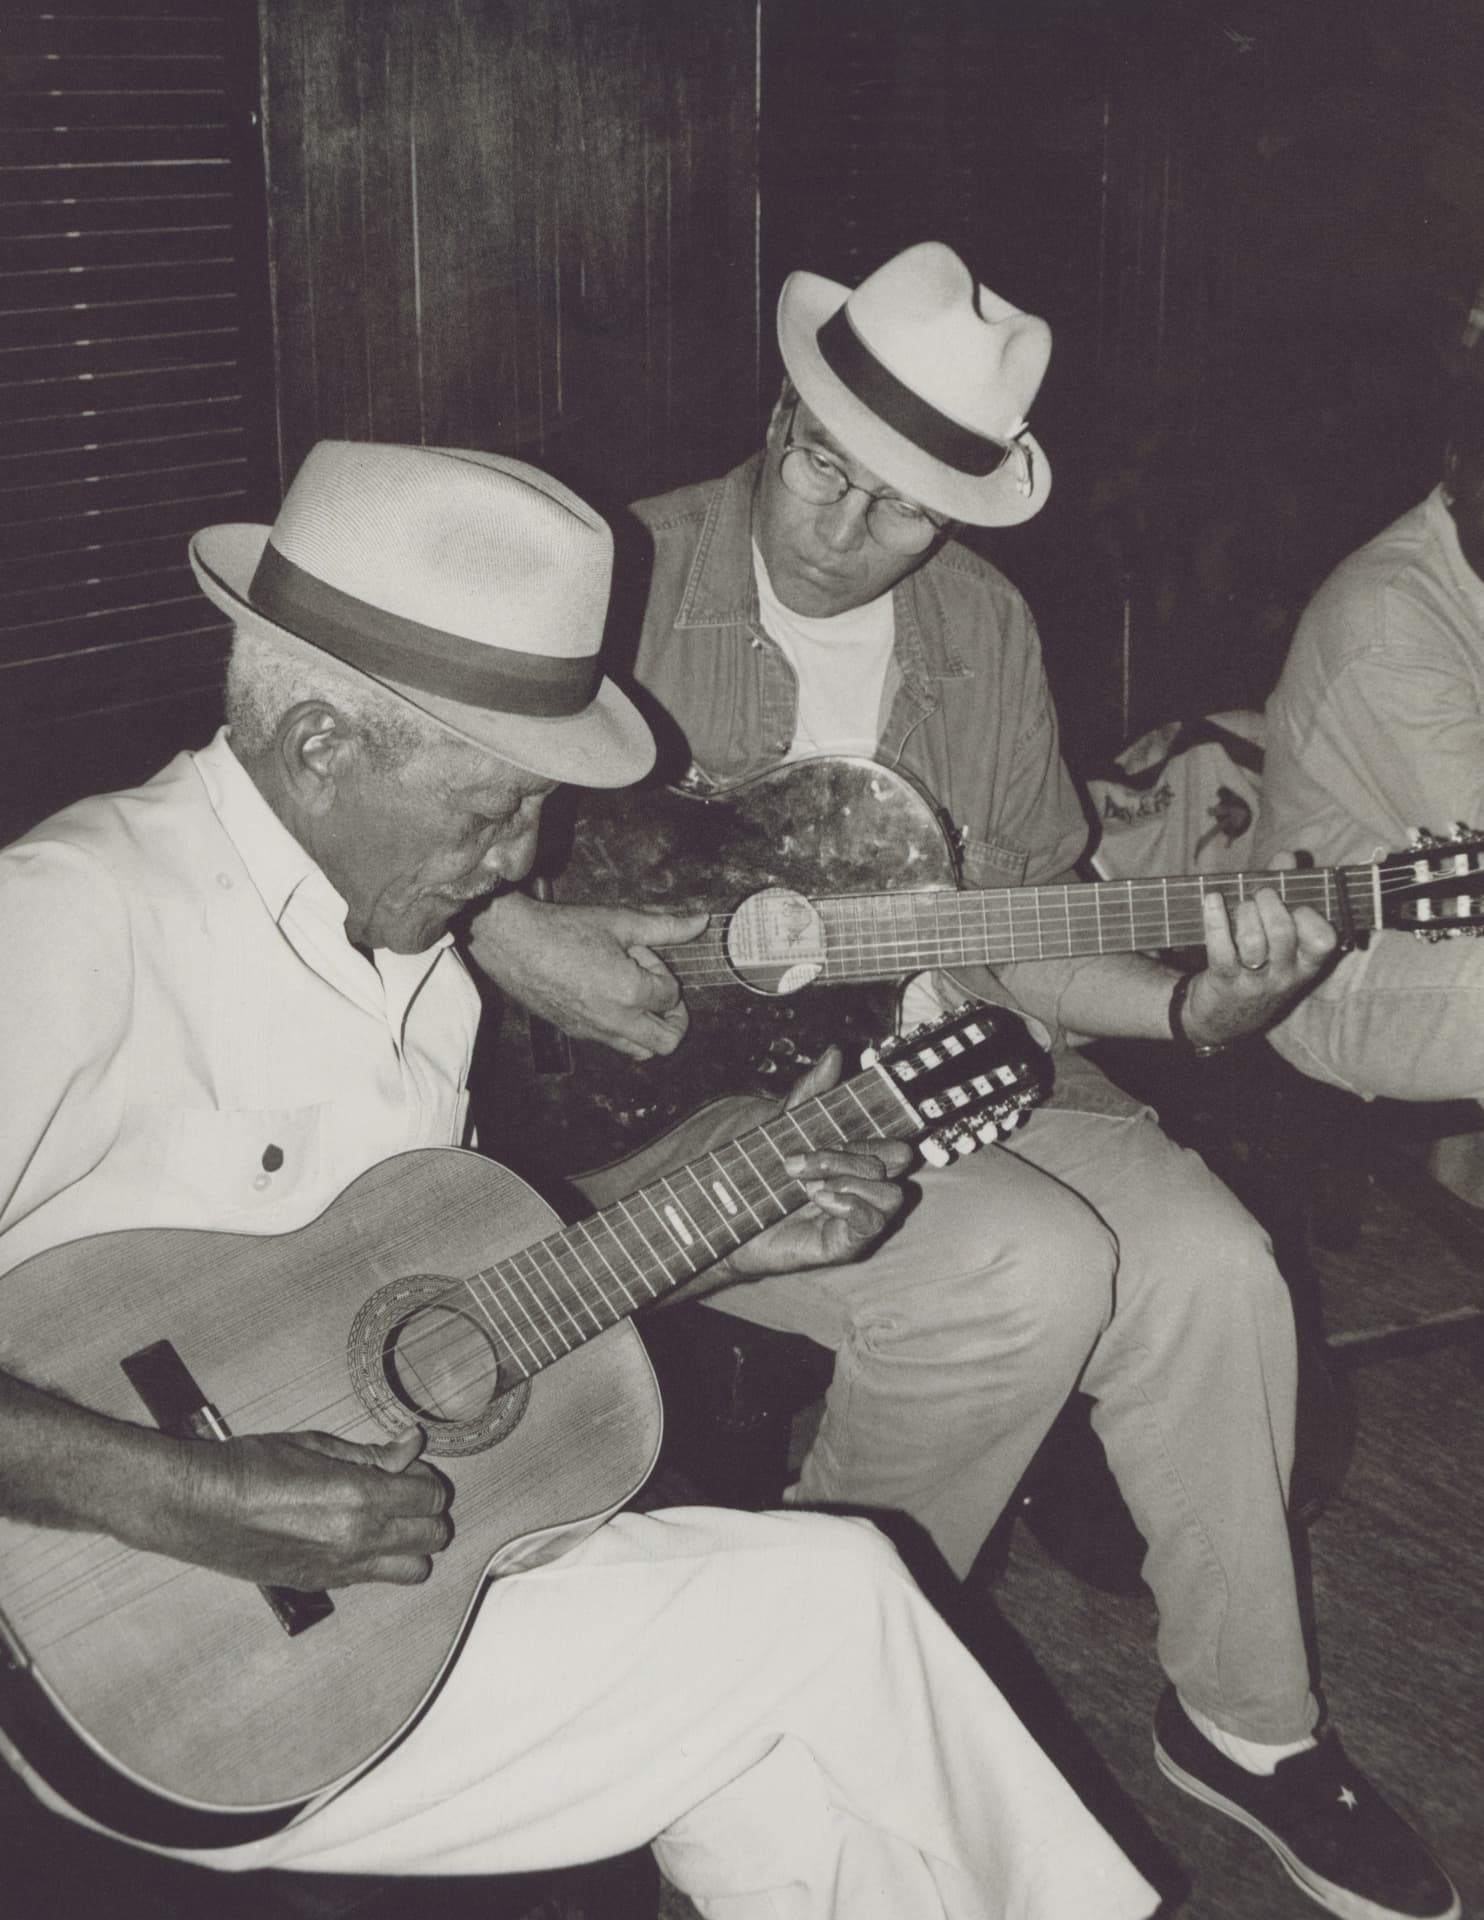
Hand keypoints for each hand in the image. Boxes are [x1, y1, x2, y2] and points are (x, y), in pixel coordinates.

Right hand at [155, 1426, 451, 1590]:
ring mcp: (341, 1567)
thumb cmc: (251, 1467)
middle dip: (428, 1513)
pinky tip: (358, 1537)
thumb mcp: (317, 1445)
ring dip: (413, 1546)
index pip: (430, 1498)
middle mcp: (358, 1539)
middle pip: (432, 1536)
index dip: (426, 1480)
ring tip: (391, 1521)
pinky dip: (381, 1561)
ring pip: (414, 1570)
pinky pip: (375, 1580)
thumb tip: (409, 1446)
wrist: (201, 1505)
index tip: (412, 1470)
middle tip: (406, 1494)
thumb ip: (371, 1453)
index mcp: (361, 1498)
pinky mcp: (321, 1583)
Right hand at [467, 894, 707, 1059]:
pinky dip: (621, 1027)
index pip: (671, 997)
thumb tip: (701, 922)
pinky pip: (611, 1043)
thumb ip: (666, 927)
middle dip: (674, 1018)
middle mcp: (615, 1020)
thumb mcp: (620, 922)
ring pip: (639, 1050)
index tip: (644, 955)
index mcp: (630, 993)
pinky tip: (606, 995)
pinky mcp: (575, 1033)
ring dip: (648, 1028)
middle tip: (663, 994)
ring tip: (635, 996)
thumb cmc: (562, 930)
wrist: (512, 943)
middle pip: (667, 1042)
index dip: (663, 972)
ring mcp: (594, 1031)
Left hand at [711, 1049, 910, 1281]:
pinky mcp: (848, 1244)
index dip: (869, 1133)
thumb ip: (812, 1093)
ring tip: (807, 1186)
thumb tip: (835, 1053)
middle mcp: (866, 1187)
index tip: (828, 1133)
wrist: (726, 1219)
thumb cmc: (759, 1175)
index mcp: (858, 1158)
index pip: (893, 1140)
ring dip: (848, 1179)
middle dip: (851, 1153)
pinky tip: (820, 1199)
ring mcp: (861, 1217)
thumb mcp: (784, 1127)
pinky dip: (851, 1205)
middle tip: (802, 1161)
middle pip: (897, 1160)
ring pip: (892, 1193)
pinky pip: (874, 1223)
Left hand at [1181, 862, 1337, 1047]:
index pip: (1323, 940)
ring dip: (1244, 913)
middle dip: (1270, 904)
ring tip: (1240, 906)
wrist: (1224, 1019)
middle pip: (1283, 933)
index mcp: (1307, 964)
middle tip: (1261, 894)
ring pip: (1253, 942)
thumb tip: (1286, 855)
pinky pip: (1221, 949)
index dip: (1309, 916)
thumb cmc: (1259, 967)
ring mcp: (1255, 982)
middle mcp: (1285, 976)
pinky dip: (1215, 919)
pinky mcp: (1225, 982)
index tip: (1295, 903)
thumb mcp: (1282, 943)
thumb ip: (1288, 895)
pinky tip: (1212, 900)